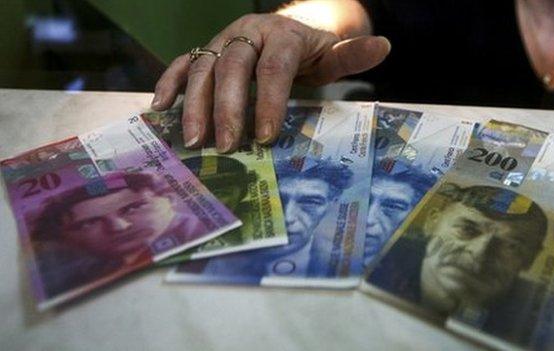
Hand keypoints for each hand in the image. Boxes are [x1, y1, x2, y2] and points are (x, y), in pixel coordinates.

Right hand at [151, 13, 390, 151]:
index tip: (264, 136)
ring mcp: (222, 40)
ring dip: (194, 103)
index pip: (274, 68)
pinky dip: (169, 83)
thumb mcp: (333, 53)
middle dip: (227, 107)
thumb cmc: (310, 51)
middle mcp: (247, 32)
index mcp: (282, 34)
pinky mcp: (206, 50)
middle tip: (225, 146)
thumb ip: (352, 54)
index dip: (268, 101)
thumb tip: (384, 46)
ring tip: (193, 141)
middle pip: (232, 66)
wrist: (285, 28)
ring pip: (203, 66)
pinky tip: (160, 109)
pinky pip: (183, 63)